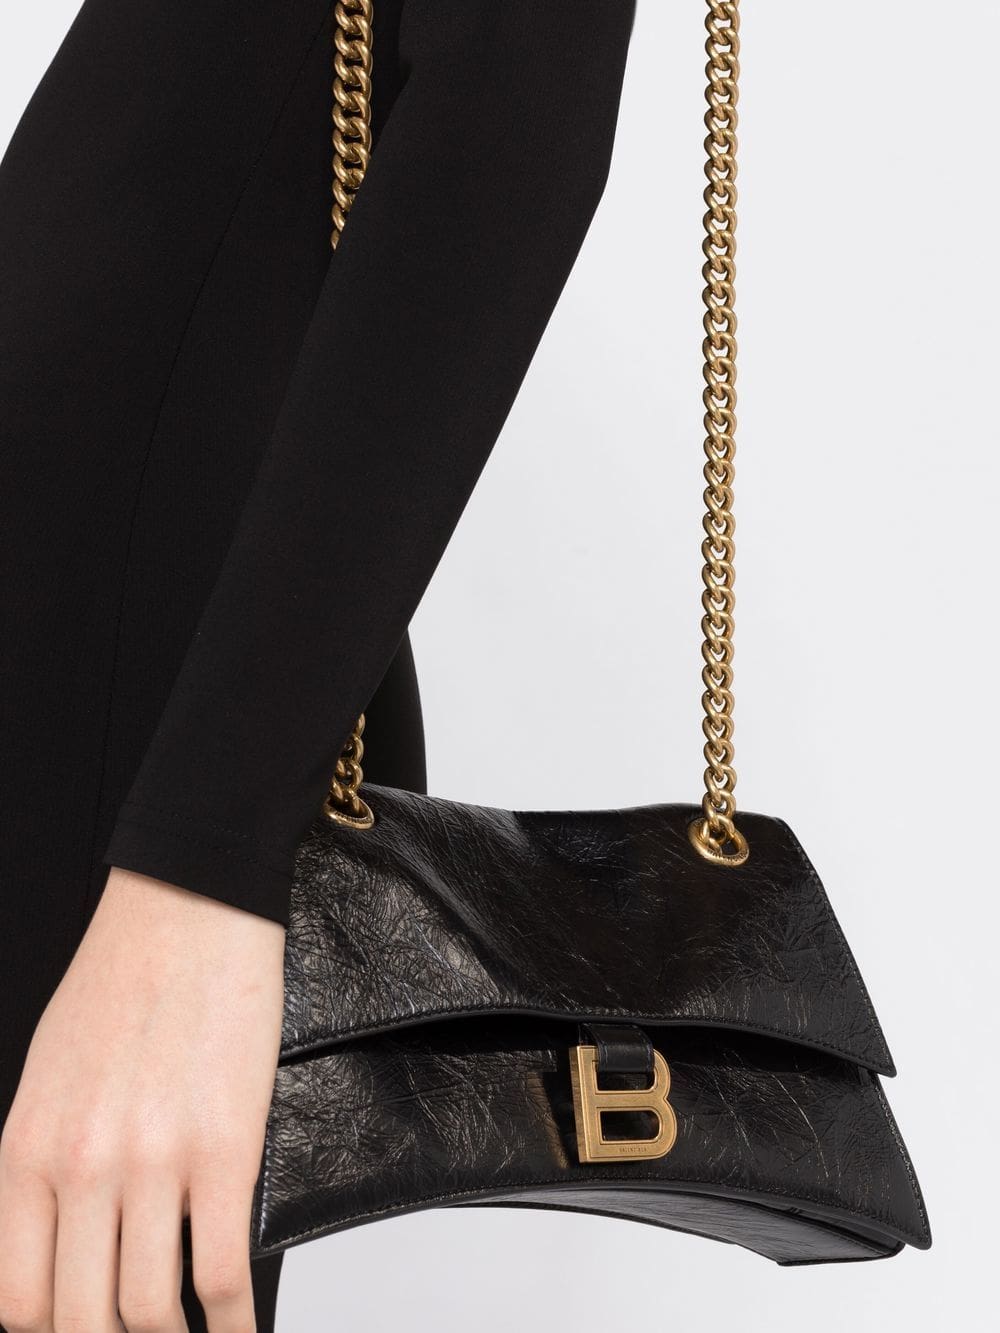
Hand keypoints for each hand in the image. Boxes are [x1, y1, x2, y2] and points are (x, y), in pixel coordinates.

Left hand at [0, 867, 285, 1331]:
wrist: (189, 906)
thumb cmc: (123, 979)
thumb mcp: (47, 1076)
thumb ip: (43, 1163)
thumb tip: (62, 1244)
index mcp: (26, 1152)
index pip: (19, 1300)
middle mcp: (80, 1168)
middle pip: (82, 1321)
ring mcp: (153, 1163)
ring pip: (150, 1313)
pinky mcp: (225, 1149)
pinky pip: (223, 1274)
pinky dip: (232, 1323)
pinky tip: (238, 1330)